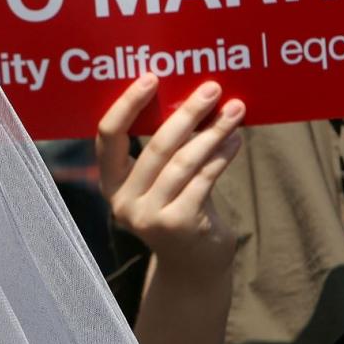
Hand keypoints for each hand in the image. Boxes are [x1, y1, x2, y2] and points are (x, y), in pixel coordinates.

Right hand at [96, 75, 244, 282]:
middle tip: (212, 88)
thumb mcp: (160, 180)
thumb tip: (190, 96)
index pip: (108, 136)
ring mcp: (149, 217)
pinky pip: (204, 178)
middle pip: (156, 146)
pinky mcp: (179, 225)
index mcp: (111, 183)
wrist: (194, 266)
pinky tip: (236, 139)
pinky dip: (222, 154)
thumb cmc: (179, 208)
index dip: (127, 104)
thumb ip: (164, 148)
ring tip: (235, 110)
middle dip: (187, 113)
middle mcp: (123, 202)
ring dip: (213, 131)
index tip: (152, 77)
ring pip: (184, 161)